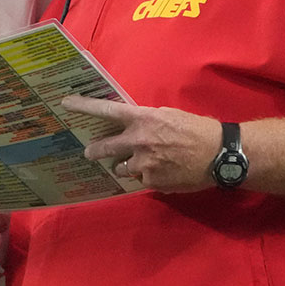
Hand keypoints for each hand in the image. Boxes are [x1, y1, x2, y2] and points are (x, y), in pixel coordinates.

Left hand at [61, 95, 220, 192]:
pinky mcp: (151, 182)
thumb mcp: (168, 116)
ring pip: (122, 168)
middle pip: (105, 147)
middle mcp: (138, 141)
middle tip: (89, 152)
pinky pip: (141, 180)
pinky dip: (148, 177)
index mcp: (143, 119)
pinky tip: (164, 173)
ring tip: (141, 163)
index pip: (106, 110)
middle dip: (94, 151)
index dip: (84, 106)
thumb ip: (147, 122)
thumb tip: (134, 128)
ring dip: (126, 166)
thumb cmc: (196, 129)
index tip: (66, 103)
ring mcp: (143, 164)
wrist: (218, 154)